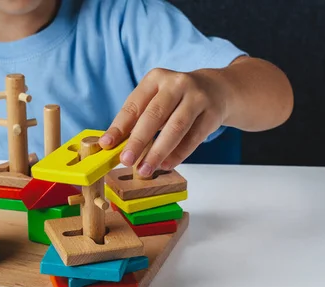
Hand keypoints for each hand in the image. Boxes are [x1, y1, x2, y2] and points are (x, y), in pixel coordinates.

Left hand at [99, 67, 228, 175]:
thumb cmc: (177, 99)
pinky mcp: (212, 113)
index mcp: (155, 79)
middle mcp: (176, 84)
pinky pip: (193, 138)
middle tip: (126, 160)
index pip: (134, 105)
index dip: (119, 126)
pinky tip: (166, 164)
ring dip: (158, 152)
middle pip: (154, 115)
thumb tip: (114, 146)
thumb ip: (137, 120)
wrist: (217, 89)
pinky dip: (178, 154)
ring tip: (145, 169)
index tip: (107, 144)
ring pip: (176, 127)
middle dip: (138, 141)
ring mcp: (197, 97)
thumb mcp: (155, 100)